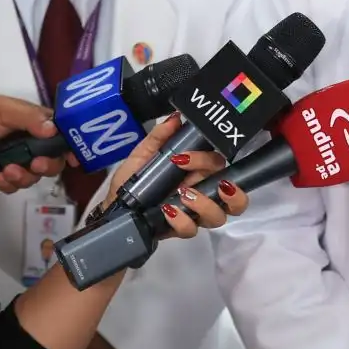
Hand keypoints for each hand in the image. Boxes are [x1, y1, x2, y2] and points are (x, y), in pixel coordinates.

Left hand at [0, 89, 61, 191]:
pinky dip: (9, 184)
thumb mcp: (2, 109)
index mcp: (32, 121)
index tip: (76, 160)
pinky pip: (13, 185)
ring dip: (24, 177)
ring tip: (7, 171)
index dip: (70, 147)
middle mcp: (27, 140)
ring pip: (32, 176)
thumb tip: (56, 130)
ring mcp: (12, 158)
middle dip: (47, 166)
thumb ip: (29, 118)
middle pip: (51, 159)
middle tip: (35, 166)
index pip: (60, 134)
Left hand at [99, 115, 245, 235]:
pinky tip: (167, 211)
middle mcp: (202, 195)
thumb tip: (176, 117)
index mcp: (198, 174)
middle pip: (235, 198)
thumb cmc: (132, 180)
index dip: (210, 160)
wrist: (113, 206)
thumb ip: (159, 136)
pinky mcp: (179, 231)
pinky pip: (191, 231)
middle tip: (217, 184)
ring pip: (218, 217)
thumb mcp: (143, 154)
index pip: (221, 166)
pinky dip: (182, 221)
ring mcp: (193, 215)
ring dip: (206, 205)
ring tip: (184, 194)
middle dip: (231, 191)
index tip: (183, 156)